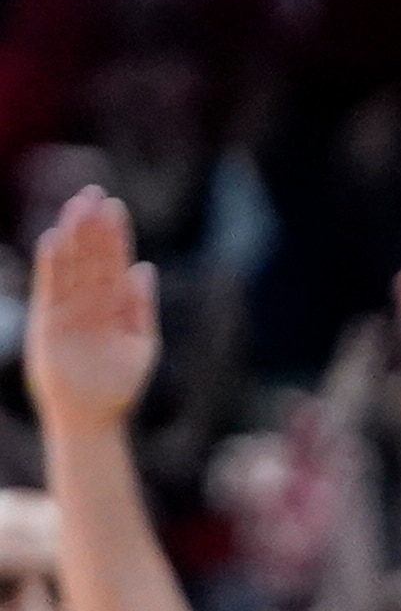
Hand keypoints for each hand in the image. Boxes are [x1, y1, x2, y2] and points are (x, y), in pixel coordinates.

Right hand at [23, 190, 159, 435]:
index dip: (114, 235)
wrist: (95, 418)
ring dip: (72, 237)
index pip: (113, 262)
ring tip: (74, 207)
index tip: (115, 204)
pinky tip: (53, 240)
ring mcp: (67, 312)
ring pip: (70, 267)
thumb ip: (141, 307)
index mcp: (114, 305)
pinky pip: (49, 288)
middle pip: (90, 258)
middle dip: (92, 227)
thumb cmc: (120, 384)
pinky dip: (51, 265)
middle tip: (93, 192)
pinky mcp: (47, 324)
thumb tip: (143, 268)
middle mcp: (88, 303)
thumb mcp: (141, 343)